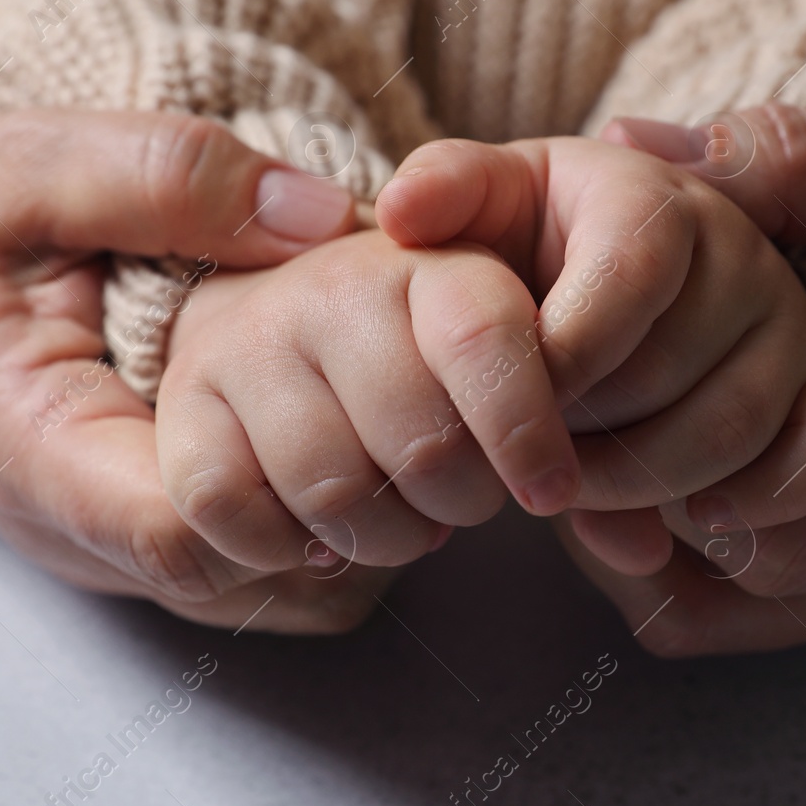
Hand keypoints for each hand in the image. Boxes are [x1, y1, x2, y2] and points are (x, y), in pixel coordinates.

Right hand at [0, 110, 387, 631]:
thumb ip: (168, 178)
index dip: (298, 488)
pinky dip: (309, 511)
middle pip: (243, 577)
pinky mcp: (130, 526)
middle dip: (345, 507)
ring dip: (340, 517)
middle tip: (415, 415)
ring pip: (255, 587)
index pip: (186, 532)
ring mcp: (103, 540)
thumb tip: (324, 217)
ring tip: (396, 424)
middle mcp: (72, 525)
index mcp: (36, 447)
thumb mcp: (32, 162)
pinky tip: (349, 433)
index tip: (368, 405)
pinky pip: (241, 561)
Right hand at [155, 228, 578, 572]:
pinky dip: (285, 546)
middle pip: (422, 445)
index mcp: (429, 258)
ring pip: (336, 491)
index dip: (528, 430)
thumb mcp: (504, 331)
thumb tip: (620, 532)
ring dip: (385, 537)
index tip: (552, 490)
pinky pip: (231, 510)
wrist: (275, 309)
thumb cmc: (420, 346)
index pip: (484, 337)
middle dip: (463, 502)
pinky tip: (316, 531)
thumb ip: (564, 391)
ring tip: (401, 518)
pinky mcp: (186, 405)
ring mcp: (248, 344)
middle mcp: (331, 287)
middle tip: (465, 499)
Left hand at [376, 136, 805, 573]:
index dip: (561, 355)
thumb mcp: (487, 205)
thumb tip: (405, 209)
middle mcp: (742, 252)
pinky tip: (688, 523)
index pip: (628, 273)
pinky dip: (760, 503)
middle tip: (528, 467)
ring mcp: (792, 326)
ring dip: (644, 485)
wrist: (597, 288)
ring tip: (578, 495)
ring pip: (736, 427)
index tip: (510, 402)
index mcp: (656, 195)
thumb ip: (449, 189)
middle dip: (585, 437)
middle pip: (675, 369)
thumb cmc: (533, 252)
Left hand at [560, 16, 805, 654]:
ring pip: (738, 614)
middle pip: (752, 586)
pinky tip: (637, 459)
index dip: (684, 472)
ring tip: (578, 438)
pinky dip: (681, 548)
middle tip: (554, 420)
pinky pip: (755, 598)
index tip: (600, 401)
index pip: (803, 525)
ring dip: (647, 539)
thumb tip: (635, 147)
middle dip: (643, 509)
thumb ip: (802, 160)